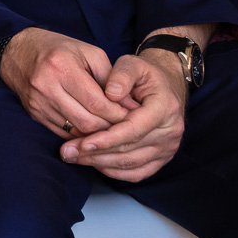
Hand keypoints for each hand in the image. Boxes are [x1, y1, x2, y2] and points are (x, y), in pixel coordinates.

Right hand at [0, 27, 130, 137]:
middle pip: (88, 122)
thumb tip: (129, 104)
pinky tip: (91, 129)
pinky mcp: (33, 113)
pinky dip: (80, 134)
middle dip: (111, 127)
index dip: (119, 114)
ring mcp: (38, 103)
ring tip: (111, 128)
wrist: (14, 51)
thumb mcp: (88, 52)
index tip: (133, 116)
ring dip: (97, 134)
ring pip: (76, 131)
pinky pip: (63, 133)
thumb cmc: (56, 48)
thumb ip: (110, 77)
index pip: (98, 103)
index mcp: (62, 67)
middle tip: (126, 126)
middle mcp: (47, 87)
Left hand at [60, 50, 188, 181]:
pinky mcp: (161, 159)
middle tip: (68, 152)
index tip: (83, 143)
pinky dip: (113, 171)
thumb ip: (121, 75)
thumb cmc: (144, 75)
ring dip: (100, 163)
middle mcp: (170, 132)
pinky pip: (136, 172)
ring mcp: (167, 148)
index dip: (107, 138)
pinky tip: (92, 163)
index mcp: (164, 109)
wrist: (165, 87)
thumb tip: (109, 93)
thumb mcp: (133, 64)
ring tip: (73, 157)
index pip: (133, 129)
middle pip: (129, 150)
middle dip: (96, 153)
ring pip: (130, 164)